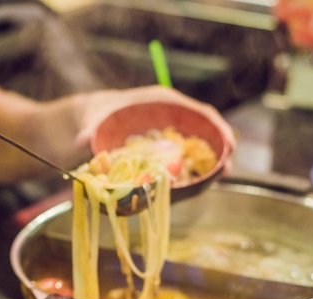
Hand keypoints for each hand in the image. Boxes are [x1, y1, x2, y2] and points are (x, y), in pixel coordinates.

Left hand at [74, 85, 234, 169]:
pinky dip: (193, 168)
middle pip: (204, 128)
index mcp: (162, 101)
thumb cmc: (96, 114)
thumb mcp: (93, 120)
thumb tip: (83, 141)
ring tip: (220, 177)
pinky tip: (198, 183)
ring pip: (197, 144)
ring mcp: (170, 132)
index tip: (228, 143)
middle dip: (219, 147)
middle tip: (227, 169)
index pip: (197, 110)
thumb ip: (90, 129)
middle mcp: (171, 115)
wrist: (90, 121)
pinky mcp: (164, 147)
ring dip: (210, 160)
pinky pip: (184, 157)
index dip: (216, 126)